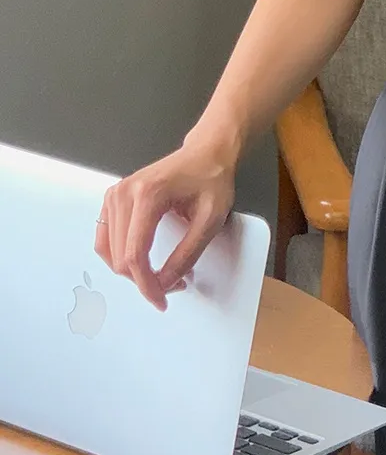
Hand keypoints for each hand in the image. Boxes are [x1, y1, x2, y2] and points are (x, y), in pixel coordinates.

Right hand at [94, 137, 236, 311]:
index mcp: (147, 195)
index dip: (147, 285)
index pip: (135, 254)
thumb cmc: (210, 179)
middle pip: (119, 256)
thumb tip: (165, 282)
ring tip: (160, 275)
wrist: (205, 154)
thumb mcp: (210, 220)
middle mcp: (124, 193)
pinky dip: (120, 257)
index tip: (161, 300)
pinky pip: (105, 238)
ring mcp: (115, 195)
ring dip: (131, 271)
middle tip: (173, 284)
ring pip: (108, 251)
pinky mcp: (113, 199)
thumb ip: (187, 255)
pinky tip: (141, 262)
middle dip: (143, 280)